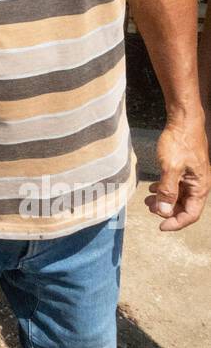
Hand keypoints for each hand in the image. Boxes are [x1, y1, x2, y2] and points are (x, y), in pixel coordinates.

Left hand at [144, 115, 210, 230]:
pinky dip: (164, 190)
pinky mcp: (185, 170)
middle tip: (150, 209)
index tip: (159, 226)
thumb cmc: (180, 141)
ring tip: (147, 200)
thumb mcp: (170, 167)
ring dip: (164, 201)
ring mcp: (192, 177)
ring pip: (179, 197)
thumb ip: (167, 190)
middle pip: (185, 208)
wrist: (184, 120)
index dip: (176, 223)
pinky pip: (176, 186)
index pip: (191, 214)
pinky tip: (152, 189)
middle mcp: (198, 185)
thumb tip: (164, 211)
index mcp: (200, 187)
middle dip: (167, 211)